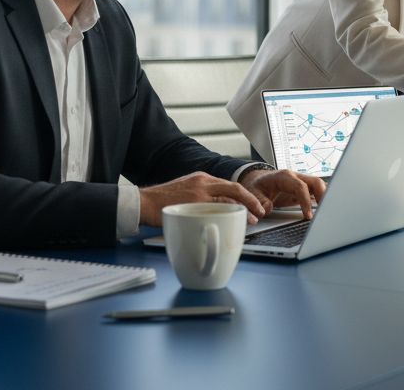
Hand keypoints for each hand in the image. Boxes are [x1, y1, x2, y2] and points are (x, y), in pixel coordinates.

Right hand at [138, 171, 268, 225]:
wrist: (143, 203)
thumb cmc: (163, 201)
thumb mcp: (186, 191)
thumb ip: (203, 197)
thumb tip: (219, 209)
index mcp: (202, 179)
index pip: (230, 185)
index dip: (246, 195)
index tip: (254, 205)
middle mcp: (203, 182)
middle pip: (234, 189)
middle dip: (250, 201)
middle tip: (260, 212)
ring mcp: (198, 193)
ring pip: (228, 199)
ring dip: (243, 210)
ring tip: (252, 219)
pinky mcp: (192, 203)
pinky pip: (215, 209)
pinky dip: (228, 216)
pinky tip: (234, 223)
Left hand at [240, 168, 326, 219]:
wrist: (257, 180)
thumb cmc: (256, 185)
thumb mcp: (252, 192)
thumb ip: (259, 201)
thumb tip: (268, 208)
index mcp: (284, 177)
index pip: (300, 187)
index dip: (306, 201)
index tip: (308, 215)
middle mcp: (295, 177)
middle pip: (316, 182)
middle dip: (323, 196)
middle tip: (325, 212)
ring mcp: (301, 182)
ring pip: (319, 186)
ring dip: (325, 198)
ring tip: (327, 213)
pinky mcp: (303, 189)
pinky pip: (316, 192)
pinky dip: (322, 200)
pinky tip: (324, 210)